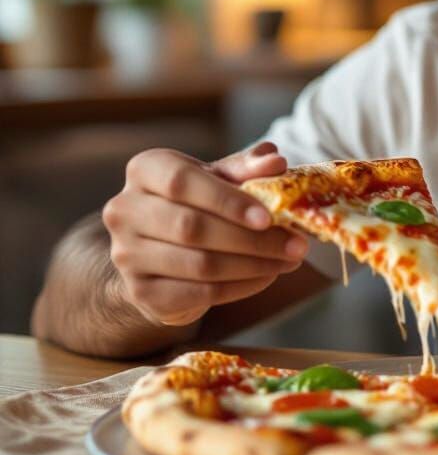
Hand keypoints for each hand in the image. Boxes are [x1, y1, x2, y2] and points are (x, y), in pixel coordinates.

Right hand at [102, 142, 306, 326]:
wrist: (161, 248)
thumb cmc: (198, 201)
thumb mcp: (219, 178)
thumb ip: (245, 167)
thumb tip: (275, 160)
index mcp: (144, 170)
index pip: (182, 182)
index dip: (227, 201)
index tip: (269, 217)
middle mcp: (124, 210)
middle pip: (192, 228)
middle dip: (253, 239)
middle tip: (296, 245)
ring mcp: (126, 254)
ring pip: (199, 264)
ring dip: (253, 265)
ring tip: (289, 261)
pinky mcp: (140, 292)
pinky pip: (198, 293)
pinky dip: (240, 287)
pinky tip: (267, 276)